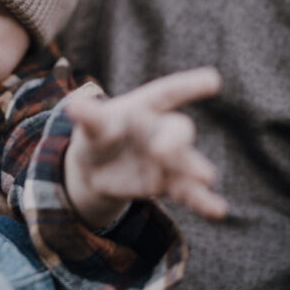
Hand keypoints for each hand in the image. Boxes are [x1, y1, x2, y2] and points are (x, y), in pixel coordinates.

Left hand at [65, 67, 226, 227]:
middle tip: (161, 151)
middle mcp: (162, 130)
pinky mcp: (168, 183)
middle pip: (177, 130)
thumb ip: (88, 118)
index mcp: (145, 107)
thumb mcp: (90, 126)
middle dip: (173, 140)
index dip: (188, 85)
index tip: (212, 79)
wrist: (97, 167)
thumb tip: (72, 105)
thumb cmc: (97, 134)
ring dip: (195, 169)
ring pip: (188, 162)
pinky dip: (202, 201)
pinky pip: (189, 191)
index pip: (167, 93)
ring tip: (205, 178)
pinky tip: (217, 210)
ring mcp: (168, 157)